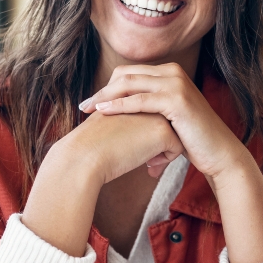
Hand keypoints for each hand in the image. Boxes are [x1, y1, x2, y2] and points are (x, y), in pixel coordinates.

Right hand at [21, 110, 182, 256]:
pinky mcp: (162, 131)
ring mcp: (156, 113)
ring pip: (176, 133)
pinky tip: (149, 167)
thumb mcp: (112, 124)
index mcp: (132, 95)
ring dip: (165, 150)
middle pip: (167, 120)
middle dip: (162, 141)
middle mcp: (146, 99)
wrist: (85, 156)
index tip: (141, 150)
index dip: (150, 132)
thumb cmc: (92, 145)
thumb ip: (129, 122)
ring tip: (151, 164)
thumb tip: (143, 134)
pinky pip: (177, 148)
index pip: (153, 112)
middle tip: (151, 162)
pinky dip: (166, 160)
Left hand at [80, 63, 250, 181]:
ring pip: (130, 84)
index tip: (91, 102)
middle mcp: (173, 72)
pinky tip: (103, 112)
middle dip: (102, 90)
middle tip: (84, 106)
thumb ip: (148, 108)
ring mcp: (176, 84)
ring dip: (105, 96)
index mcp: (169, 73)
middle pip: (126, 75)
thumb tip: (119, 110)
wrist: (218, 153)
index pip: (129, 73)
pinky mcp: (177, 100)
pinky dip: (119, 106)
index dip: (107, 86)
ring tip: (88, 109)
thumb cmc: (191, 140)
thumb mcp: (166, 118)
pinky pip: (140, 100)